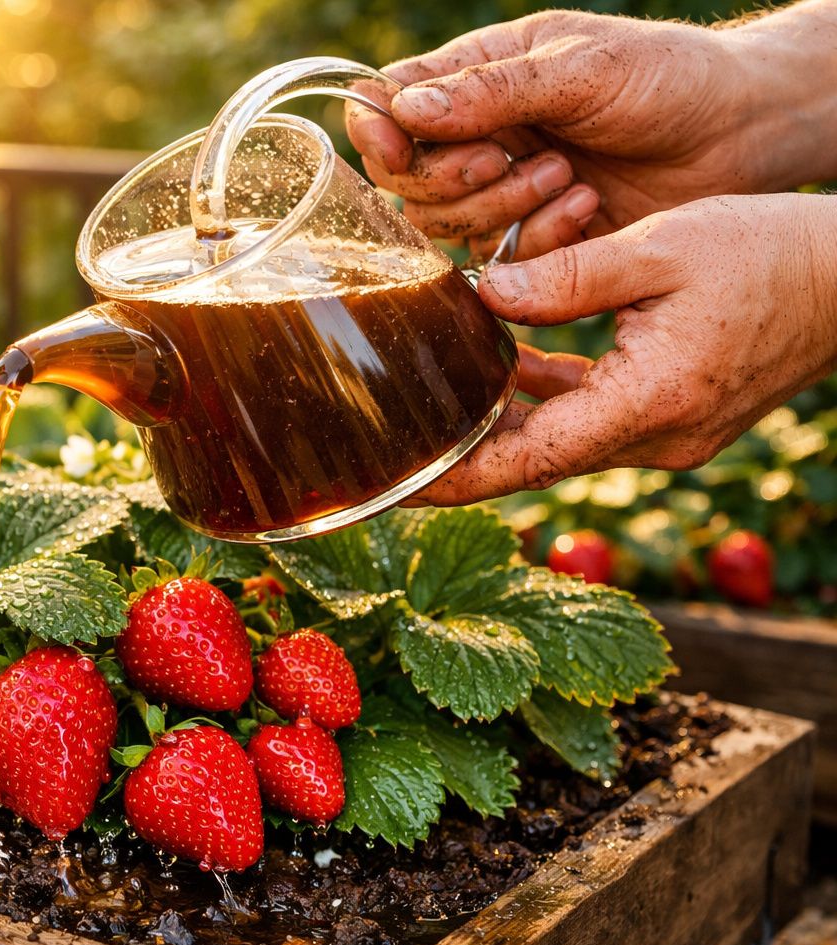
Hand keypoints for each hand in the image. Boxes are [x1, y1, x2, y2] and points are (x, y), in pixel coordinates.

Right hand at [345, 7, 836, 258]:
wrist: (737, 135)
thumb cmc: (666, 79)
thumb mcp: (583, 67)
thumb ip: (493, 91)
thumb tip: (406, 111)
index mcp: (476, 73)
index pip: (387, 103)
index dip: (377, 130)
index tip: (399, 145)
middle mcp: (476, 133)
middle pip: (404, 177)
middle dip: (449, 176)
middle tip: (503, 159)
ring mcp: (499, 189)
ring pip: (443, 224)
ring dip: (501, 206)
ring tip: (567, 175)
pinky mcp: (530, 239)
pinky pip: (497, 260)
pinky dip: (538, 238)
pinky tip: (586, 206)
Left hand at [416, 193, 836, 503]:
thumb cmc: (769, 253)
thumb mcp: (663, 247)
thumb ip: (568, 276)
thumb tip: (481, 294)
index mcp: (648, 404)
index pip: (528, 463)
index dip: (455, 479)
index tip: (396, 485)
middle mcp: (655, 438)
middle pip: (533, 460)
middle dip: (461, 456)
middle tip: (387, 447)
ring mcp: (667, 433)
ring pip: (559, 438)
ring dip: (500, 424)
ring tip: (427, 405)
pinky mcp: (673, 414)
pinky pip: (590, 414)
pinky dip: (545, 397)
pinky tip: (501, 366)